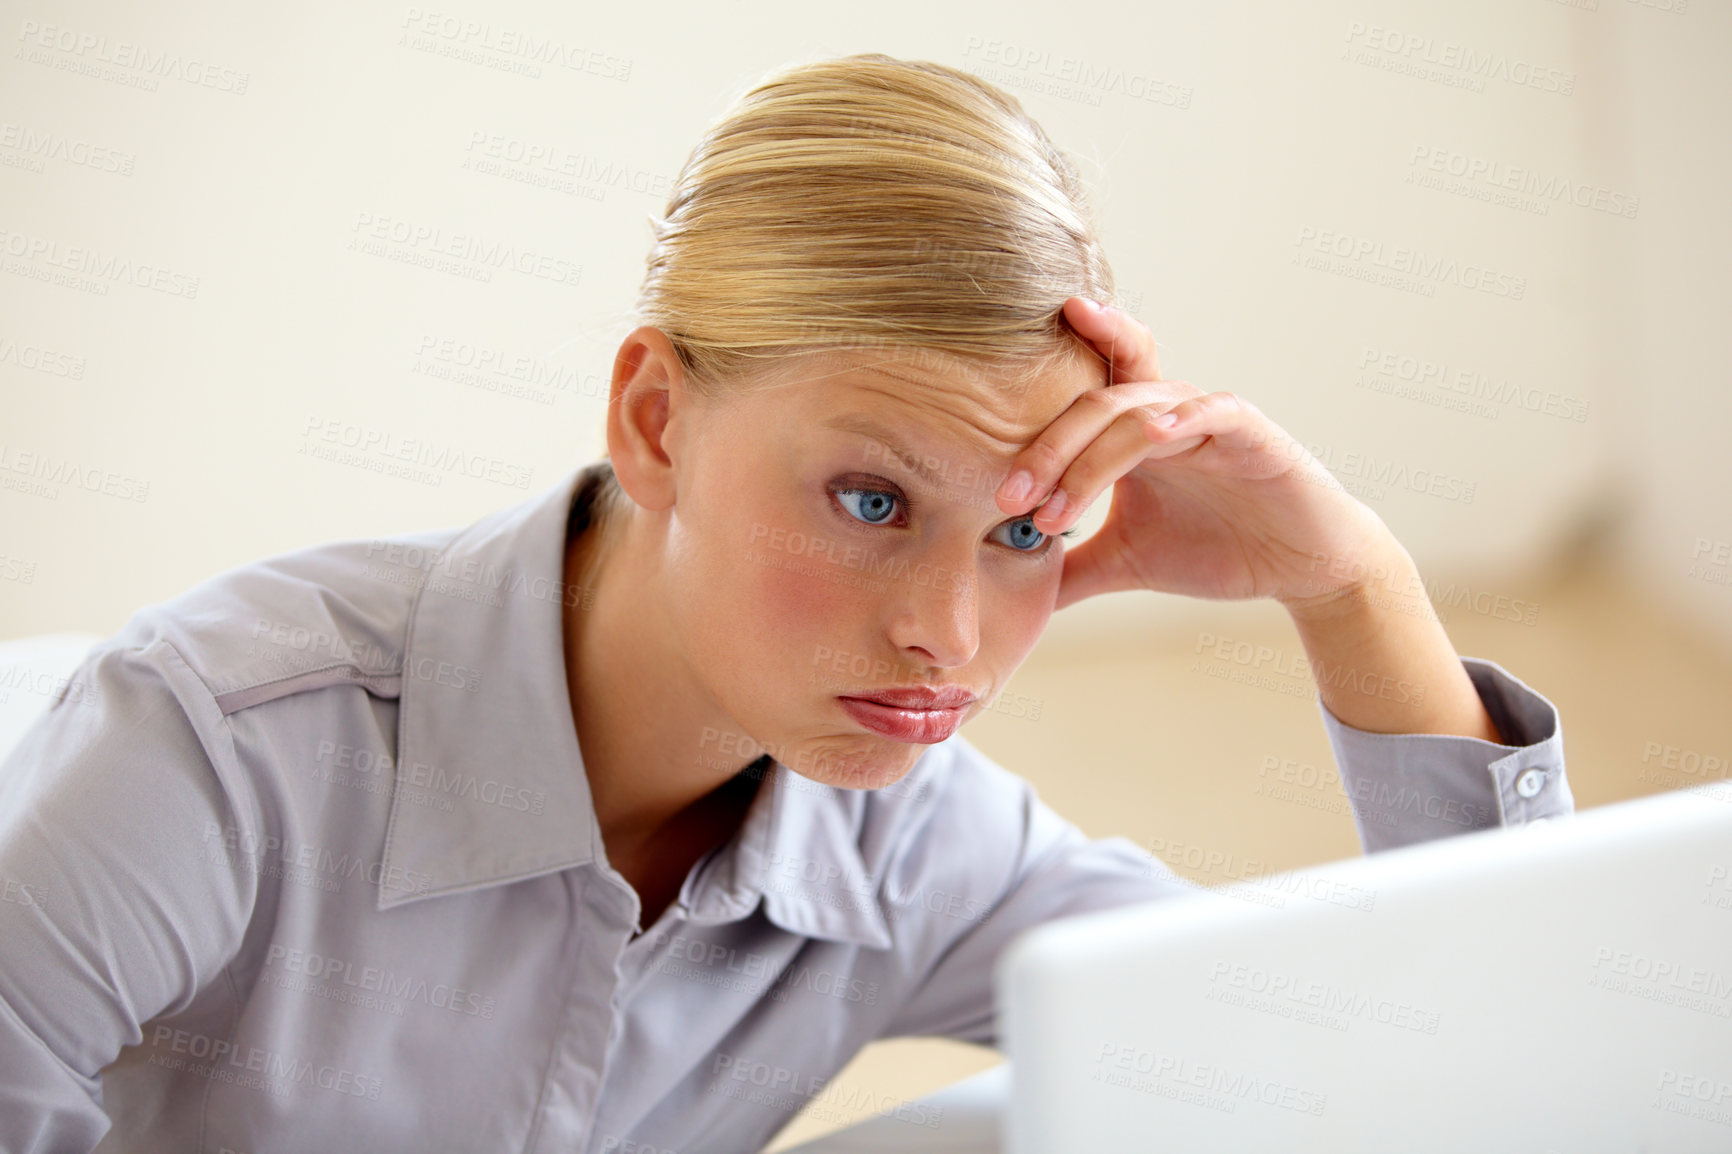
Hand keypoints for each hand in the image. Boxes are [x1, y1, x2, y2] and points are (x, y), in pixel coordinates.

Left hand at [997, 298, 1403, 613]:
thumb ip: (1072, 567)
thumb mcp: (1127, 561)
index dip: (1031, 405)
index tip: (976, 441)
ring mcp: (1206, 417)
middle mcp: (1162, 414)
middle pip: (1092, 404)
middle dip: (1044, 450)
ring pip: (1138, 410)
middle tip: (1006, 498)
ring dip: (1090, 459)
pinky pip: (1211, 409)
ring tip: (1054, 509)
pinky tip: (1152, 437)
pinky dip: (1179, 416)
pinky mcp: (1252, 431)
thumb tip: (1009, 592)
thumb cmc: (1218, 548)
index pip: (1075, 399)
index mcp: (1130, 435)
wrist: (1304, 567)